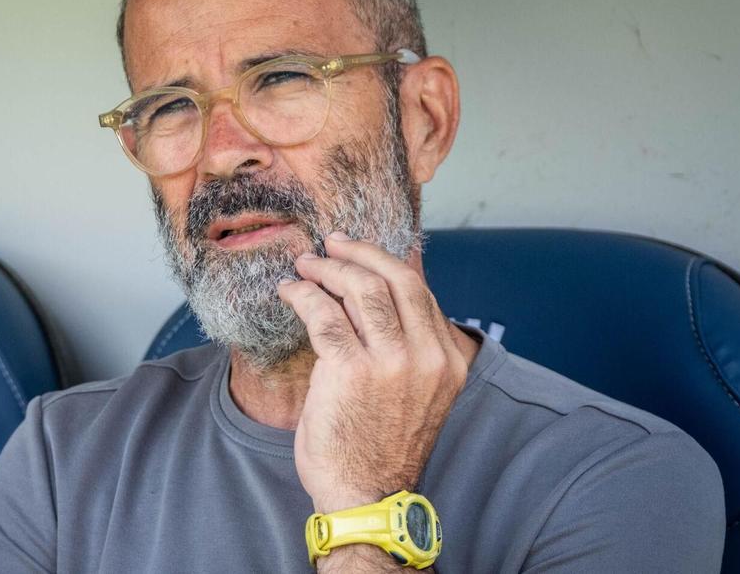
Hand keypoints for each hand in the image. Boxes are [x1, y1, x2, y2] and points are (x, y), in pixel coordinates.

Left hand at [277, 233, 469, 513]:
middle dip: (358, 253)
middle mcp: (428, 357)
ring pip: (359, 289)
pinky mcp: (350, 369)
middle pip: (395, 279)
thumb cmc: (380, 445)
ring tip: (304, 266)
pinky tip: (290, 292)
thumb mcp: (415, 393)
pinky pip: (323, 314)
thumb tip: (383, 294)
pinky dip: (302, 295)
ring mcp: (392, 362)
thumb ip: (408, 347)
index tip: (359, 251)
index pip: (420, 292)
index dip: (387, 262)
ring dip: (326, 270)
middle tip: (330, 244)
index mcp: (449, 361)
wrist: (364, 494)